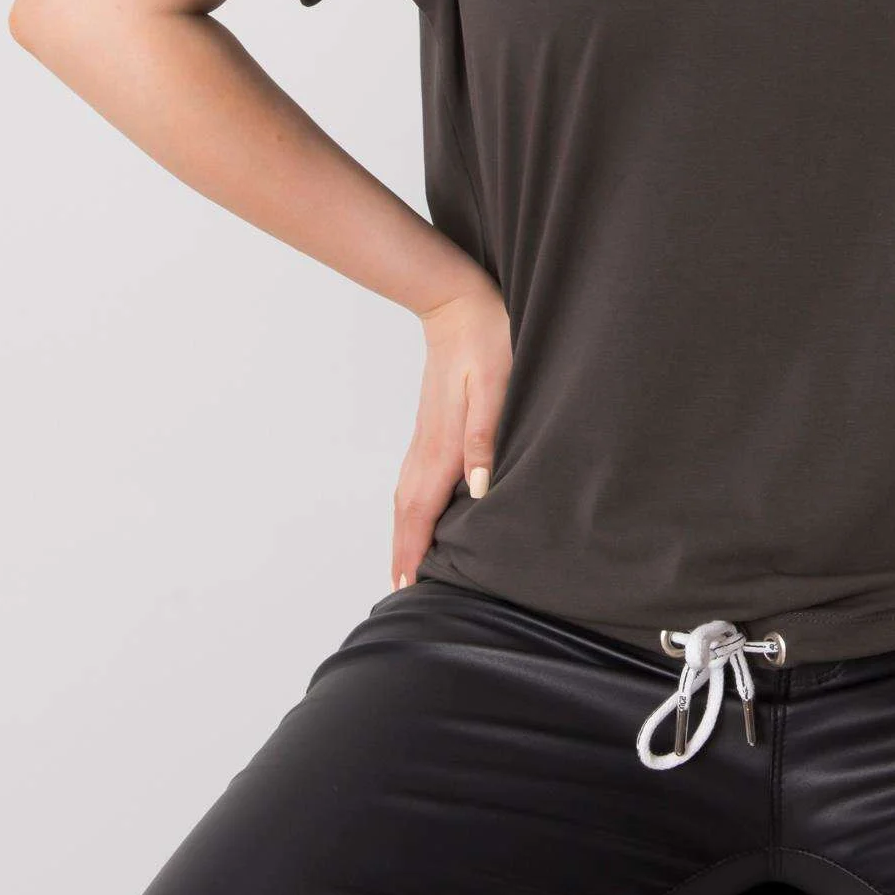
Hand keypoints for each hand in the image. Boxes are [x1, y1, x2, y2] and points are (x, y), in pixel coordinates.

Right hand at [390, 275, 512, 590]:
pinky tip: (420, 512)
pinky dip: (411, 506)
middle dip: (402, 550)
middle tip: (399, 592)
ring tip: (405, 564)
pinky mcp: (431, 425)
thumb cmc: (486, 340)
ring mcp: (425, 435)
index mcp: (443, 443)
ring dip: (404, 531)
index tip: (405, 587)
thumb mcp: (495, 385)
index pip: (422, 510)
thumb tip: (476, 491)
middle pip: (407, 510)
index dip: (414, 549)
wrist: (458, 303)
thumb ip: (485, 437)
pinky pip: (414, 477)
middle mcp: (428, 445)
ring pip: (407, 495)